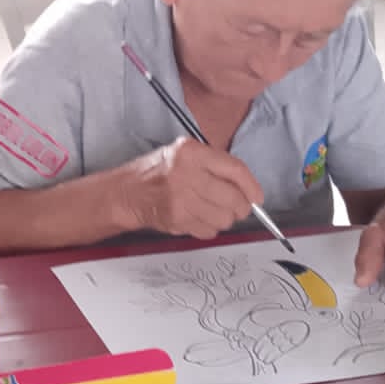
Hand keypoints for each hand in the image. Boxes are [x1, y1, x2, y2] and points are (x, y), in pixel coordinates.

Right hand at [121, 137, 265, 239]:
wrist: (127, 192)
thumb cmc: (157, 172)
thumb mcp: (185, 154)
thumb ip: (215, 165)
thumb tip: (247, 188)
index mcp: (192, 152)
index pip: (235, 169)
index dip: (252, 187)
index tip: (257, 198)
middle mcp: (187, 173)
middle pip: (233, 198)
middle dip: (240, 208)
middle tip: (238, 209)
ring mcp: (181, 198)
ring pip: (224, 218)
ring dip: (223, 219)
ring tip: (212, 212)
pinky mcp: (177, 218)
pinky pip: (209, 231)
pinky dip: (208, 228)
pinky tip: (197, 218)